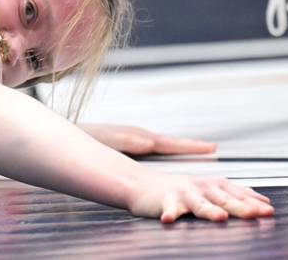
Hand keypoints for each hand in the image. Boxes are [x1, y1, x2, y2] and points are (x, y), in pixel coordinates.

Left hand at [79, 123, 216, 154]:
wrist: (74, 131)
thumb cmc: (90, 139)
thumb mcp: (110, 142)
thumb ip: (129, 142)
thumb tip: (149, 143)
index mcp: (139, 137)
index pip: (170, 143)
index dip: (190, 147)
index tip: (212, 148)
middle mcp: (139, 135)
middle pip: (170, 142)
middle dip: (190, 146)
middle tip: (213, 148)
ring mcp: (134, 137)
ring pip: (163, 143)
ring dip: (180, 147)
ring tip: (199, 150)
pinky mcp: (128, 142)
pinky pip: (153, 145)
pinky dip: (167, 148)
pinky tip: (169, 155)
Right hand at [130, 171, 273, 221]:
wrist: (146, 186)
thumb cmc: (183, 191)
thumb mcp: (211, 190)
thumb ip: (236, 195)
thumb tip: (264, 202)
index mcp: (216, 184)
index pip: (239, 194)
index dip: (254, 202)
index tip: (269, 211)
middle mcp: (203, 187)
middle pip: (224, 199)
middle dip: (240, 207)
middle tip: (255, 214)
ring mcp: (185, 193)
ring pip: (200, 204)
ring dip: (210, 210)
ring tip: (220, 217)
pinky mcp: (167, 201)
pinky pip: (169, 209)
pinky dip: (170, 214)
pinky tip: (169, 220)